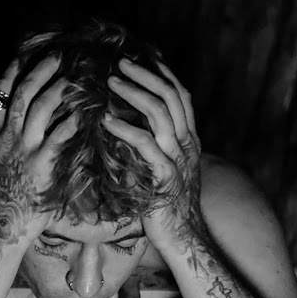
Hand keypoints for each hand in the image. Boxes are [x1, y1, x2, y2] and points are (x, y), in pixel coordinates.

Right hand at [0, 55, 78, 243]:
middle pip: (22, 95)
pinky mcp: (42, 166)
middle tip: (56, 57)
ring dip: (58, 89)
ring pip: (40, 109)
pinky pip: (60, 137)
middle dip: (39, 72)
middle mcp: (7, 139)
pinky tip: (85, 113)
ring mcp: (24, 151)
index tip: (21, 56)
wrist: (0, 227)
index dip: (10, 74)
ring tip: (73, 78)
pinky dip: (72, 122)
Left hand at [100, 58, 204, 254]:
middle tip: (120, 63)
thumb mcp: (168, 170)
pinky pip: (146, 145)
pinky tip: (107, 120)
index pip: (181, 96)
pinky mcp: (165, 177)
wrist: (184, 239)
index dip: (163, 74)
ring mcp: (178, 159)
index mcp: (189, 140)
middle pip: (171, 96)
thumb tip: (133, 127)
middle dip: (145, 75)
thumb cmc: (169, 206)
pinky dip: (125, 129)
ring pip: (160, 114)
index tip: (143, 58)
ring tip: (111, 83)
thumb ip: (157, 148)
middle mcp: (187, 145)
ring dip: (134, 93)